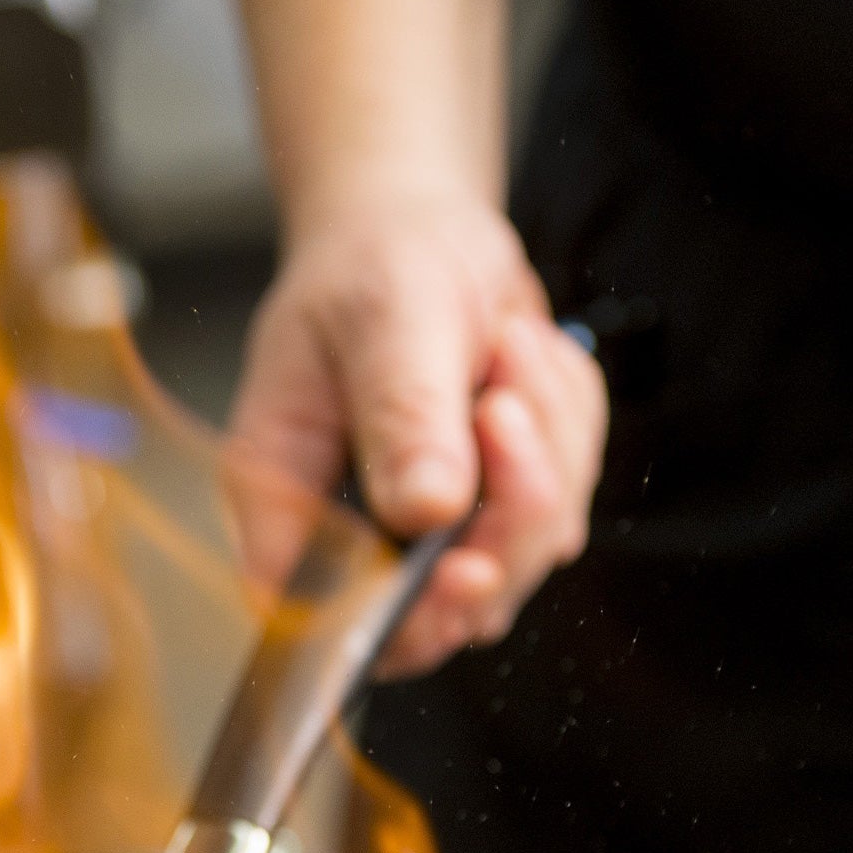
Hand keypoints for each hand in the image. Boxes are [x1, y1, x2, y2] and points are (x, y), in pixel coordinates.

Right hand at [227, 188, 606, 675]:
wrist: (424, 234)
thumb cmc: (375, 265)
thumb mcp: (385, 318)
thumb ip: (403, 414)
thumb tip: (426, 511)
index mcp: (285, 495)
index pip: (322, 613)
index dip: (397, 619)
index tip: (467, 567)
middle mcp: (349, 535)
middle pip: (441, 613)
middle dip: (505, 518)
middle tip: (504, 406)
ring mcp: (426, 537)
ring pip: (518, 562)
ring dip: (544, 451)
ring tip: (505, 352)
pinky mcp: (491, 518)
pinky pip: (563, 511)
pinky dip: (567, 432)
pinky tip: (523, 368)